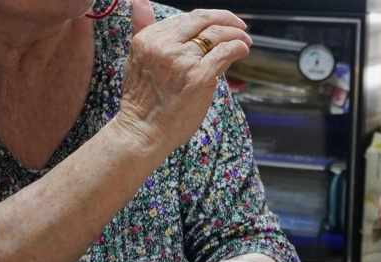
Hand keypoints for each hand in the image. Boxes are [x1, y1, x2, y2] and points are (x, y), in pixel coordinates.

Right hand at [115, 0, 252, 151]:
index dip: (207, 18)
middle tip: (239, 25)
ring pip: (216, 35)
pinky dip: (238, 47)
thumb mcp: (135, 57)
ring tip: (245, 40)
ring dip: (236, 34)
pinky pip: (224, 53)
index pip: (185, 18)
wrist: (144, 130)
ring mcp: (183, 61)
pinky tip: (243, 50)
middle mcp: (164, 45)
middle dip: (226, 19)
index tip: (219, 22)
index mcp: (149, 38)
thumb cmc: (142, 100)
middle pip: (202, 20)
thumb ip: (142, 28)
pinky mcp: (199, 77)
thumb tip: (140, 2)